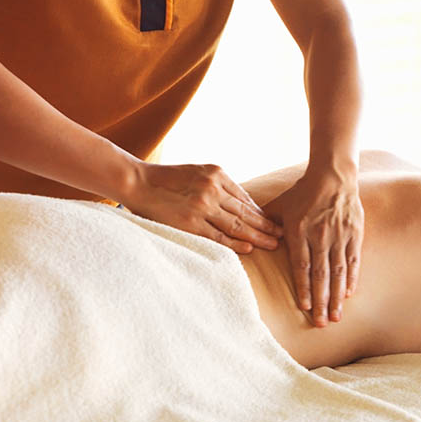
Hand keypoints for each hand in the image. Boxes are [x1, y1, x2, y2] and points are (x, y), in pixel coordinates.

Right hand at [120, 161, 282, 252]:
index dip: (261, 212)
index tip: (273, 222)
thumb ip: (217, 186)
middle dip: (266, 225)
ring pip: (236, 224)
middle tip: (284, 236)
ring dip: (257, 236)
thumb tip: (240, 204)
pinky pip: (218, 235)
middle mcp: (213, 188)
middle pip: (246, 212)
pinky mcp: (191, 222)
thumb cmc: (166, 179)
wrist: (137, 182)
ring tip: (273, 244)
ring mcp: (203, 205)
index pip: (245, 198)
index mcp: (217, 174)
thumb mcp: (196, 173)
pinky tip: (248, 248)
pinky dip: (234, 243)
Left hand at [266, 167, 363, 326]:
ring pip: (338, 272)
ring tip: (336, 316)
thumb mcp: (278, 206)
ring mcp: (339, 236)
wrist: (332, 176)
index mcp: (300, 231)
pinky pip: (353, 261)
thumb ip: (262, 223)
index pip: (302, 265)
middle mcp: (320, 237)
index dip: (304, 287)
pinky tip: (349, 294)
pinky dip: (352, 278)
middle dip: (321, 301)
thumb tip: (243, 236)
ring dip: (337, 296)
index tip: (305, 306)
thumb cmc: (302, 192)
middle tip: (320, 323)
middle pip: (321, 275)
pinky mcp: (354, 234)